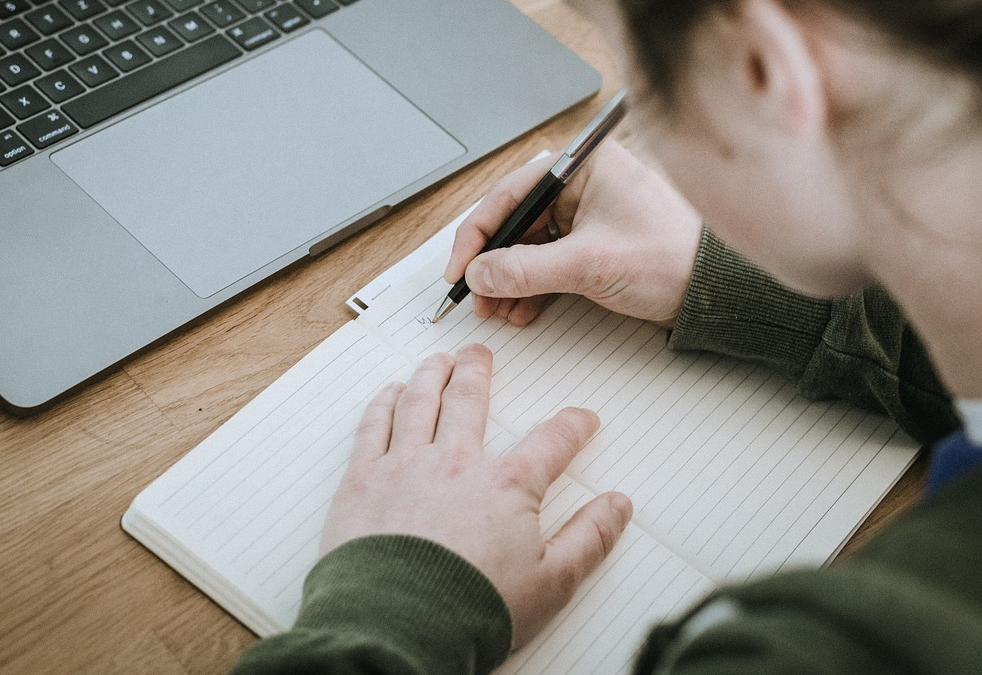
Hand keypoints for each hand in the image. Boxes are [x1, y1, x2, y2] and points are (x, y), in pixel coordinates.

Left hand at [320, 344, 632, 647]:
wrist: (398, 627)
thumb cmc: (471, 609)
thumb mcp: (551, 582)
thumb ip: (588, 538)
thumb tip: (617, 506)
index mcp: (506, 486)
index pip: (551, 441)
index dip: (572, 426)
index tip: (581, 419)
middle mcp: (456, 463)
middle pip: (470, 401)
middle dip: (478, 372)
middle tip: (479, 354)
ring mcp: (405, 466)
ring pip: (420, 402)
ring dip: (431, 374)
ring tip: (437, 360)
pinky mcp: (363, 481)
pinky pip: (373, 426)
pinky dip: (383, 403)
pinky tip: (390, 393)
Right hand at [446, 139, 702, 326]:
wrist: (715, 289)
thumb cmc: (672, 256)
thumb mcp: (588, 264)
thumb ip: (526, 269)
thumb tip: (480, 274)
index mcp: (581, 167)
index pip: (509, 194)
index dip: (477, 235)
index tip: (461, 269)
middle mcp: (581, 185)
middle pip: (515, 221)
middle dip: (492, 263)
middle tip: (476, 295)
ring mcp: (587, 215)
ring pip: (529, 246)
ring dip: (509, 280)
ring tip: (497, 308)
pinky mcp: (594, 243)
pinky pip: (549, 262)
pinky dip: (531, 287)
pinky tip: (521, 309)